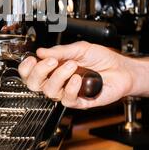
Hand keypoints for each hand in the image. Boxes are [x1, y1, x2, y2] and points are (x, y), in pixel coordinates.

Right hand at [18, 41, 133, 108]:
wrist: (121, 69)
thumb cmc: (102, 59)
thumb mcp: (80, 48)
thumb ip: (60, 51)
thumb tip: (41, 51)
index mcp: (54, 67)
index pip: (31, 72)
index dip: (26, 68)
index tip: (32, 59)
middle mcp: (58, 81)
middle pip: (35, 84)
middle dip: (39, 72)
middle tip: (51, 62)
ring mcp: (68, 91)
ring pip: (50, 91)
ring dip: (59, 76)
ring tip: (72, 65)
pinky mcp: (80, 101)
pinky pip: (67, 100)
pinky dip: (70, 88)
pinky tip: (78, 78)